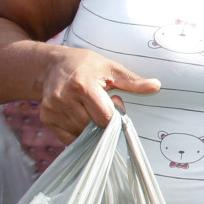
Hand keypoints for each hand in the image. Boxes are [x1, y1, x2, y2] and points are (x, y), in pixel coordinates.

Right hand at [39, 48, 160, 142]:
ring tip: (91, 109)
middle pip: (92, 127)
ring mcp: (52, 110)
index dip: (115, 117)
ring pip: (80, 134)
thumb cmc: (85, 65)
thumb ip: (133, 81)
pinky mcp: (46, 118)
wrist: (51, 66)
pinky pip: (68, 138)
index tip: (115, 103)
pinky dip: (78, 133)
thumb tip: (156, 86)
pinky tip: (81, 117)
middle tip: (103, 105)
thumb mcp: (111, 68)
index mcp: (82, 86)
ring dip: (91, 128)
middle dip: (103, 122)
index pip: (104, 116)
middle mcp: (63, 99)